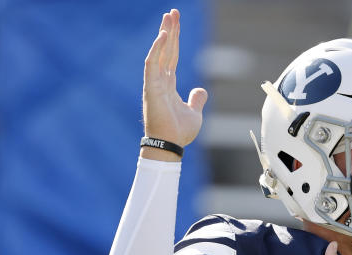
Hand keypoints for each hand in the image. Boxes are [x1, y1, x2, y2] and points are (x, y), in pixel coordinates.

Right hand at [143, 9, 206, 148]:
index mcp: (168, 84)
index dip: (174, 40)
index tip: (175, 23)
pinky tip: (164, 35)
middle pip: (166, 50)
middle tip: (172, 12)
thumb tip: (200, 90)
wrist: (171, 145)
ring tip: (168, 17)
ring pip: (159, 52)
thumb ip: (197, 99)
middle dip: (169, 30)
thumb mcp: (194, 112)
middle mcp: (160, 80)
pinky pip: (153, 63)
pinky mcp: (151, 87)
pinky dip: (158, 48)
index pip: (172, 56)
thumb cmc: (180, 132)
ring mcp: (154, 83)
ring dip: (164, 34)